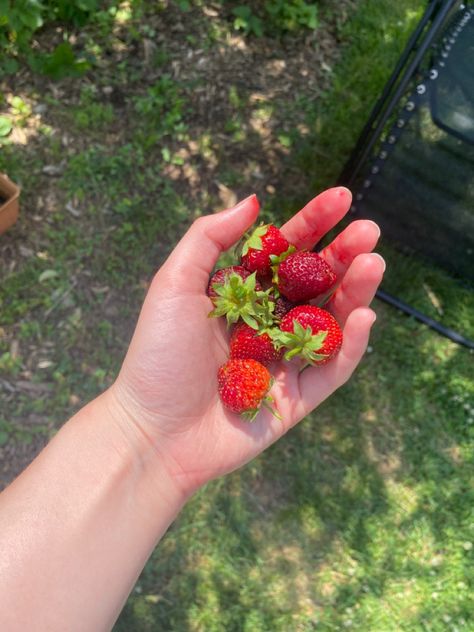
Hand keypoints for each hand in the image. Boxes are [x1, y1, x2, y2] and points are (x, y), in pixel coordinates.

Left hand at [109, 188, 383, 495]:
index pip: (285, 252)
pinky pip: (333, 368)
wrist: (154, 431)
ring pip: (332, 321)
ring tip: (372, 264)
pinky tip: (364, 315)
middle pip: (316, 283)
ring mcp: (286, 360)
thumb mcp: (174, 284)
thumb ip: (209, 238)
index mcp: (243, 295)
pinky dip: (351, 344)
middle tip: (369, 231)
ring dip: (356, 292)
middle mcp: (269, 322)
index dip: (313, 223)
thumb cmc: (158, 355)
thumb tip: (253, 200)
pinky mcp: (299, 397)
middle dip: (343, 255)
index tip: (341, 198)